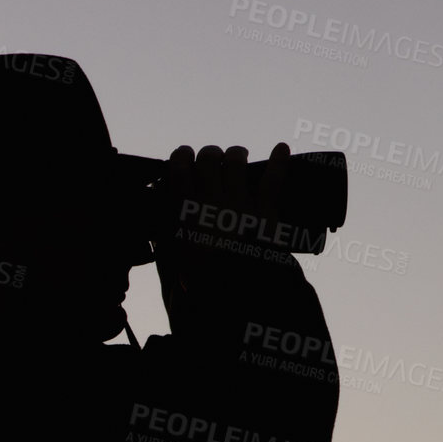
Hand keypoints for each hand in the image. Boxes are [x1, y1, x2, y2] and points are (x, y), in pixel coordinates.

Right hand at [152, 141, 293, 316]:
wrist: (236, 293)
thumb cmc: (201, 277)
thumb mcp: (176, 255)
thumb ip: (166, 231)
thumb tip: (161, 215)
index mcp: (186, 209)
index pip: (179, 167)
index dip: (181, 156)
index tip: (183, 156)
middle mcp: (212, 199)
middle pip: (208, 158)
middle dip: (208, 154)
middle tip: (209, 160)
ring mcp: (240, 202)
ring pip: (236, 161)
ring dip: (235, 154)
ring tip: (236, 157)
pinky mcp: (265, 211)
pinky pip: (273, 179)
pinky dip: (278, 160)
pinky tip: (281, 148)